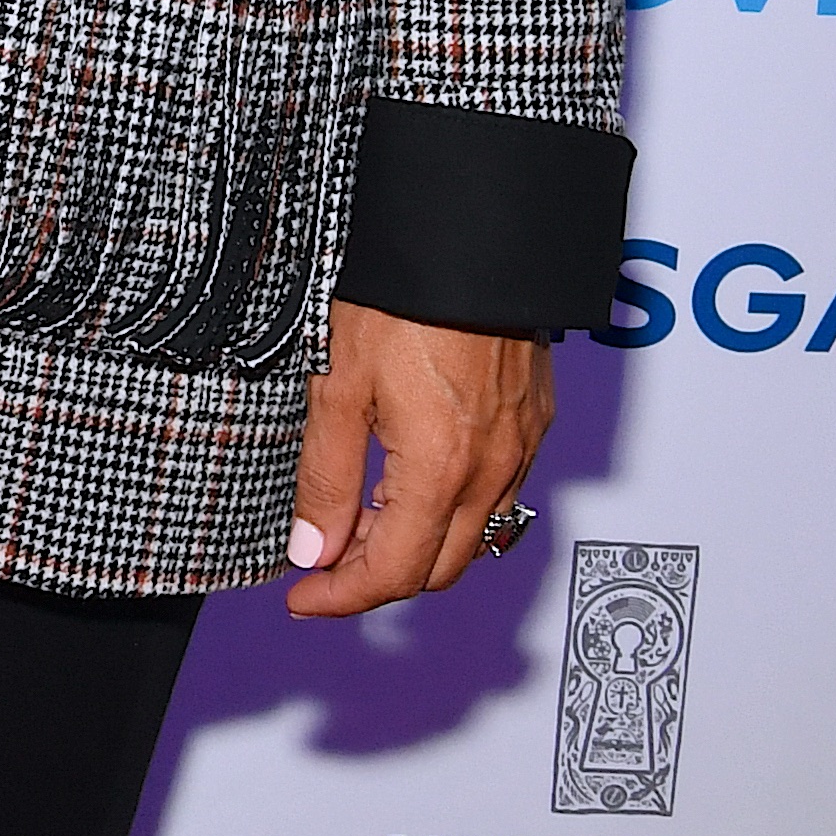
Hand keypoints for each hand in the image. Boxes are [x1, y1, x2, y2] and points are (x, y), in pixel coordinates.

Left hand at [287, 301, 554, 616]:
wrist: (470, 236)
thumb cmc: (400, 297)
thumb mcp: (336, 385)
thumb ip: (325, 476)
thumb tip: (313, 550)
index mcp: (441, 470)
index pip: (392, 573)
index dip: (341, 598)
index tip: (303, 599)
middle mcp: (493, 469)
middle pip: (438, 568)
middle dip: (377, 577)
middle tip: (323, 560)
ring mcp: (521, 446)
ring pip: (473, 536)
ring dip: (416, 545)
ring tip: (358, 518)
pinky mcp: (533, 421)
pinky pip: (498, 494)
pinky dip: (451, 510)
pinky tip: (409, 481)